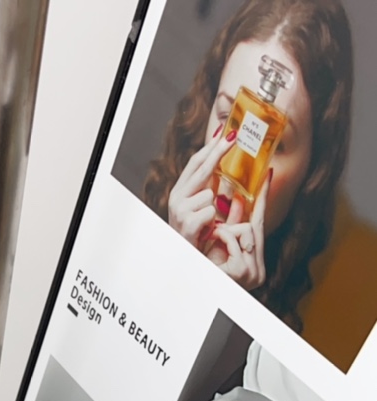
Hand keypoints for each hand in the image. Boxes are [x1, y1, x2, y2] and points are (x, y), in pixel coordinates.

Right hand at [167, 127, 237, 247]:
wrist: (183, 259)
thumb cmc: (194, 233)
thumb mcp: (199, 206)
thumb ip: (207, 186)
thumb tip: (219, 160)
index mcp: (179, 191)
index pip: (195, 163)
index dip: (210, 147)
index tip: (225, 133)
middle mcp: (176, 198)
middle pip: (201, 168)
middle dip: (218, 151)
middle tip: (233, 136)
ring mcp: (180, 210)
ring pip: (209, 194)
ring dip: (213, 208)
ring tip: (207, 223)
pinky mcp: (187, 223)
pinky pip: (210, 211)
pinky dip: (212, 222)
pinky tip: (205, 231)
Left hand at [205, 171, 270, 290]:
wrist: (193, 298)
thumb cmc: (204, 274)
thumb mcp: (217, 249)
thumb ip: (228, 227)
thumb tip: (236, 200)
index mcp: (253, 265)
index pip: (259, 224)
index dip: (262, 198)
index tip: (266, 174)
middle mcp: (258, 271)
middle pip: (253, 226)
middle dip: (233, 224)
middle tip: (217, 229)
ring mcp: (253, 273)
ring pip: (244, 230)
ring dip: (224, 235)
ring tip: (212, 249)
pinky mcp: (243, 272)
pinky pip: (233, 239)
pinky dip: (222, 241)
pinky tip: (216, 255)